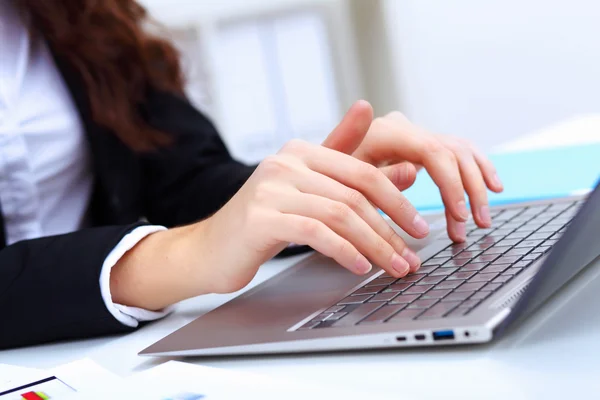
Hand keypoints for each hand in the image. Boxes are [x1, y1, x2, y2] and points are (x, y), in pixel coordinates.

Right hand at [199, 101, 430, 293]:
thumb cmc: (263, 223)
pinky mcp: (261, 217)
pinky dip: (344, 251)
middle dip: (391, 228)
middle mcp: (286, 162)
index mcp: (302, 151)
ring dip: (375, 245)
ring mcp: (271, 187)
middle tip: (412, 255)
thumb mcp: (311, 194)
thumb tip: (408, 170)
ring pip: (340, 214)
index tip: (418, 227)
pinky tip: (359, 267)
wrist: (210, 249)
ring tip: (394, 267)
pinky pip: (315, 232)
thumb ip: (354, 177)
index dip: (397, 201)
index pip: (363, 171)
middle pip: (356, 194)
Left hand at [340, 111, 503, 241]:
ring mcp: (415, 135)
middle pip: (452, 152)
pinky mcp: (422, 146)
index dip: (451, 185)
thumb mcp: (344, 183)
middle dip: (466, 192)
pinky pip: (459, 153)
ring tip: (481, 220)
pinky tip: (495, 188)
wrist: (322, 172)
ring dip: (476, 187)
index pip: (432, 152)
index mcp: (384, 132)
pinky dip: (478, 170)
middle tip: (469, 226)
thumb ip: (376, 178)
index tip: (459, 216)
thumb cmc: (329, 182)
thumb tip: (414, 172)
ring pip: (460, 153)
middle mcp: (404, 128)